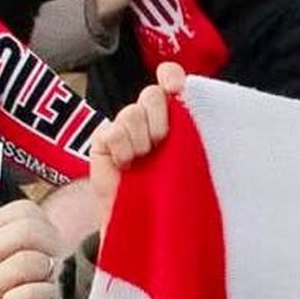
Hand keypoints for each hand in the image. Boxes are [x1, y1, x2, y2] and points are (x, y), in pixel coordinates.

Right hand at [89, 63, 183, 239]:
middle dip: (159, 117)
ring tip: (142, 160)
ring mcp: (123, 130)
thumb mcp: (189, 161)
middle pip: (151, 94)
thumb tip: (197, 111)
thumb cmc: (170, 194)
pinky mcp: (102, 143)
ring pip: (131, 112)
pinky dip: (120, 148)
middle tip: (161, 143)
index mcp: (172, 117)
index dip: (171, 76)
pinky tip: (125, 166)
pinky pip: (111, 132)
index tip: (175, 86)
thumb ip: (193, 134)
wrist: (142, 223)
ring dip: (140, 138)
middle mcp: (147, 119)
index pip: (169, 79)